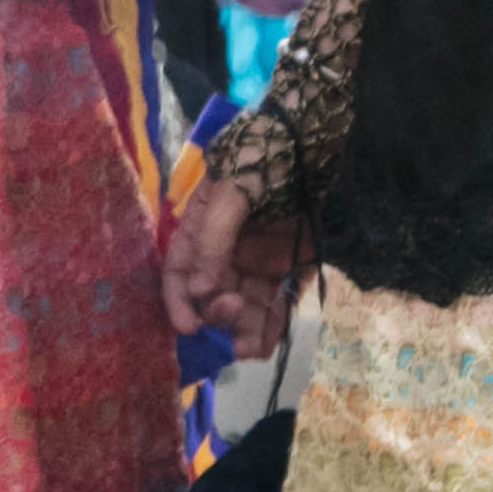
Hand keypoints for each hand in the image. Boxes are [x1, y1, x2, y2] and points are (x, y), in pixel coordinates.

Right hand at [163, 173, 309, 351]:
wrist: (313, 140)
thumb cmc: (264, 156)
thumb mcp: (233, 191)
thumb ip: (215, 238)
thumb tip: (200, 289)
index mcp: (200, 230)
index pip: (179, 272)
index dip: (179, 302)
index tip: (191, 328)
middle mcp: (225, 251)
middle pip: (212, 295)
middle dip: (219, 316)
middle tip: (235, 315)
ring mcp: (257, 261)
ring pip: (245, 306)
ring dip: (245, 331)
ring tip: (251, 351)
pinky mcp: (288, 267)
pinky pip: (276, 301)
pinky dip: (272, 325)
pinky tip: (269, 345)